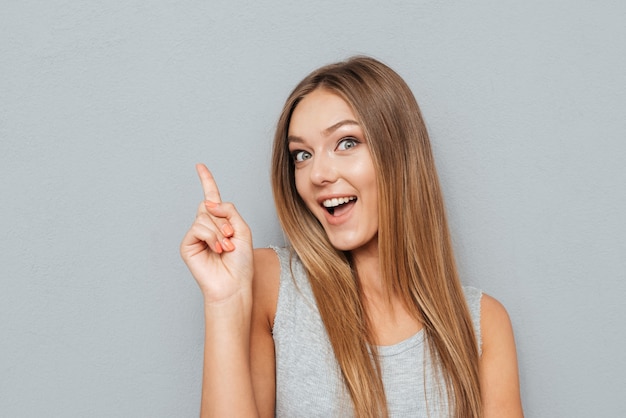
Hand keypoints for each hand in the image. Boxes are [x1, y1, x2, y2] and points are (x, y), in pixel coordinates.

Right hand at [180, 164, 253, 303]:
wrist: (234, 284)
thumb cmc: (241, 262)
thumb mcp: (243, 230)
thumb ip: (229, 211)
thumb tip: (209, 202)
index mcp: (221, 222)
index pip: (212, 197)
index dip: (206, 181)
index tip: (200, 166)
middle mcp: (206, 226)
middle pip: (210, 205)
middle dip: (224, 221)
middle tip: (231, 238)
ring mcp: (196, 235)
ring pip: (205, 217)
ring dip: (220, 232)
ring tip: (226, 248)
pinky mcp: (188, 245)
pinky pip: (198, 228)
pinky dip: (211, 237)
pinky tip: (217, 250)